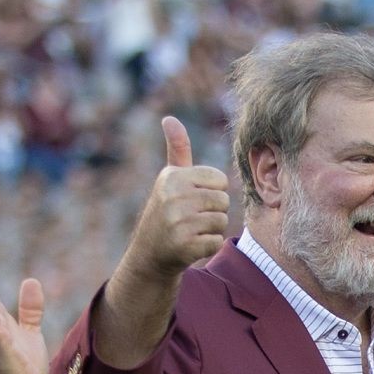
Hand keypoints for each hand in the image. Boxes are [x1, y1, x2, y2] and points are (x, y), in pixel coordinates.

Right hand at [123, 115, 233, 286]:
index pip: (220, 179)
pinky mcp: (184, 246)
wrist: (149, 254)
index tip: (193, 199)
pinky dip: (208, 246)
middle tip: (192, 218)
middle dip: (214, 211)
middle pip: (223, 201)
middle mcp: (173, 197)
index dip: (212, 191)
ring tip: (191, 230)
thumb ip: (177, 149)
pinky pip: (217, 241)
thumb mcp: (170, 178)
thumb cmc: (166, 211)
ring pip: (222, 221)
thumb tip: (169, 118)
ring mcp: (177, 223)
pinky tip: (191, 245)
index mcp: (173, 177)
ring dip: (212, 229)